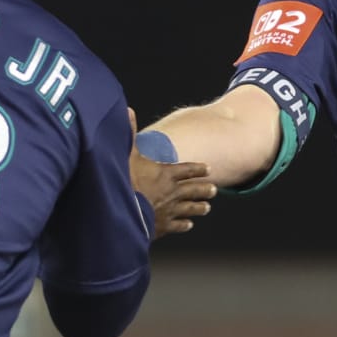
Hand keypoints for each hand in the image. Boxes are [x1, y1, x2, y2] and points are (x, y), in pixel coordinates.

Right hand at [128, 109, 214, 239]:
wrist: (122, 212)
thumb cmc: (125, 182)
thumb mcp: (127, 154)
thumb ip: (130, 133)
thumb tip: (128, 110)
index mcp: (166, 174)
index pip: (187, 170)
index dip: (197, 169)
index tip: (207, 169)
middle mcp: (172, 192)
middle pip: (193, 189)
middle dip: (204, 189)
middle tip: (214, 189)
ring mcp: (169, 210)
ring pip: (190, 208)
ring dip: (199, 207)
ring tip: (206, 207)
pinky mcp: (163, 226)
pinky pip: (177, 225)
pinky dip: (184, 224)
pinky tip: (189, 224)